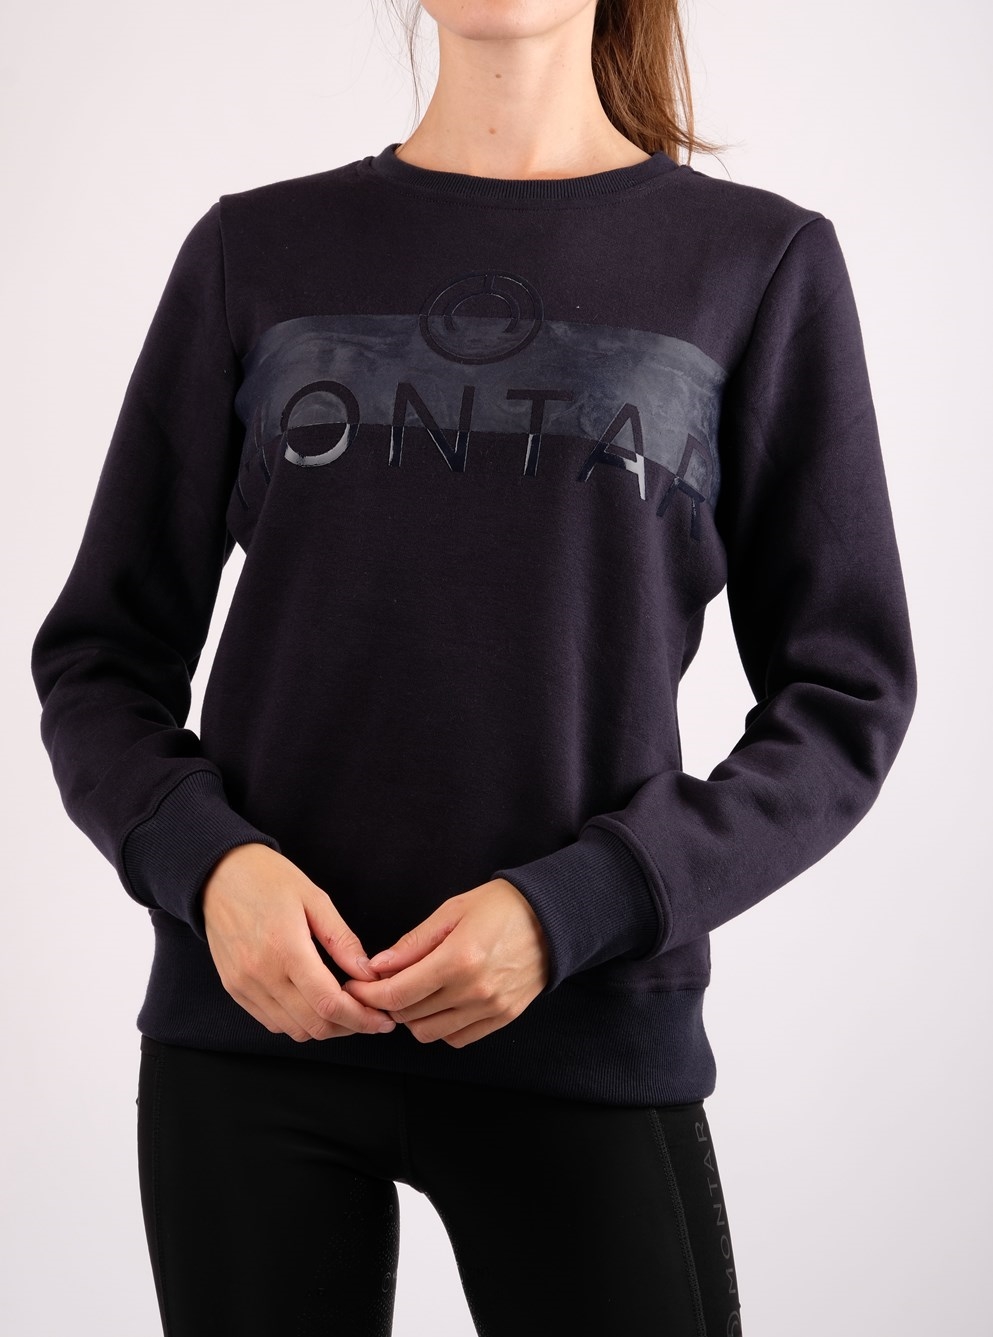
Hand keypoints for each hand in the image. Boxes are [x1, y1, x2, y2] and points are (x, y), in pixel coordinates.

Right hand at [201, 843, 397, 1042]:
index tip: (381, 1020)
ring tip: (344, 1009)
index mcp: (286, 948)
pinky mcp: (234, 989)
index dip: (361, 1019)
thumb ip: (342, 941)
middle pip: (313, 1026)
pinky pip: (271, 1022)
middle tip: (370, 1016)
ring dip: (324, 1027)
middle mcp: (261, 974)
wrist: (218, 873)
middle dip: (349, 1027)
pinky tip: (313, 1003)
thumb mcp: (315, 899)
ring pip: (293, 1030)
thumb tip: (368, 973)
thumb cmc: (268, 878)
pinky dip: (297, 1021)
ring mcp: (244, 985)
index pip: (328, 1004)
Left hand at [342, 878, 549, 1048]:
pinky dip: (441, 1027)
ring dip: (413, 1017)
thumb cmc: (502, 907)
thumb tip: (377, 966)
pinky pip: (458, 1038)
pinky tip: (441, 1004)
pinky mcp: (503, 1018)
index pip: (397, 994)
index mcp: (458, 959)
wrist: (552, 918)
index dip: (368, 994)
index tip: (356, 987)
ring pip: (430, 1033)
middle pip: (409, 1017)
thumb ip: (412, 944)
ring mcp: (490, 1008)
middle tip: (382, 986)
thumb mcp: (451, 911)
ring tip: (413, 993)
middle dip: (387, 1004)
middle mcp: (474, 990)